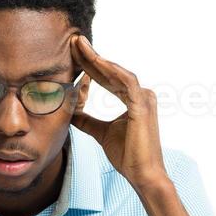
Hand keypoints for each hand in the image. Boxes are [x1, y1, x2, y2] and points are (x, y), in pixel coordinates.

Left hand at [70, 35, 167, 190]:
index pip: (107, 78)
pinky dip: (111, 71)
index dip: (90, 66)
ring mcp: (143, 98)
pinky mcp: (142, 106)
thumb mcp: (101, 133)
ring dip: (98, 59)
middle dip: (91, 56)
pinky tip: (96, 62)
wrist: (142, 175)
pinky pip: (126, 82)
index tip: (73, 55)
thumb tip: (71, 113)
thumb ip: (88, 121)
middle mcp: (140, 94)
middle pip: (111, 71)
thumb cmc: (127, 156)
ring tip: (80, 46)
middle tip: (74, 41)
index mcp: (132, 99)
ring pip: (117, 72)